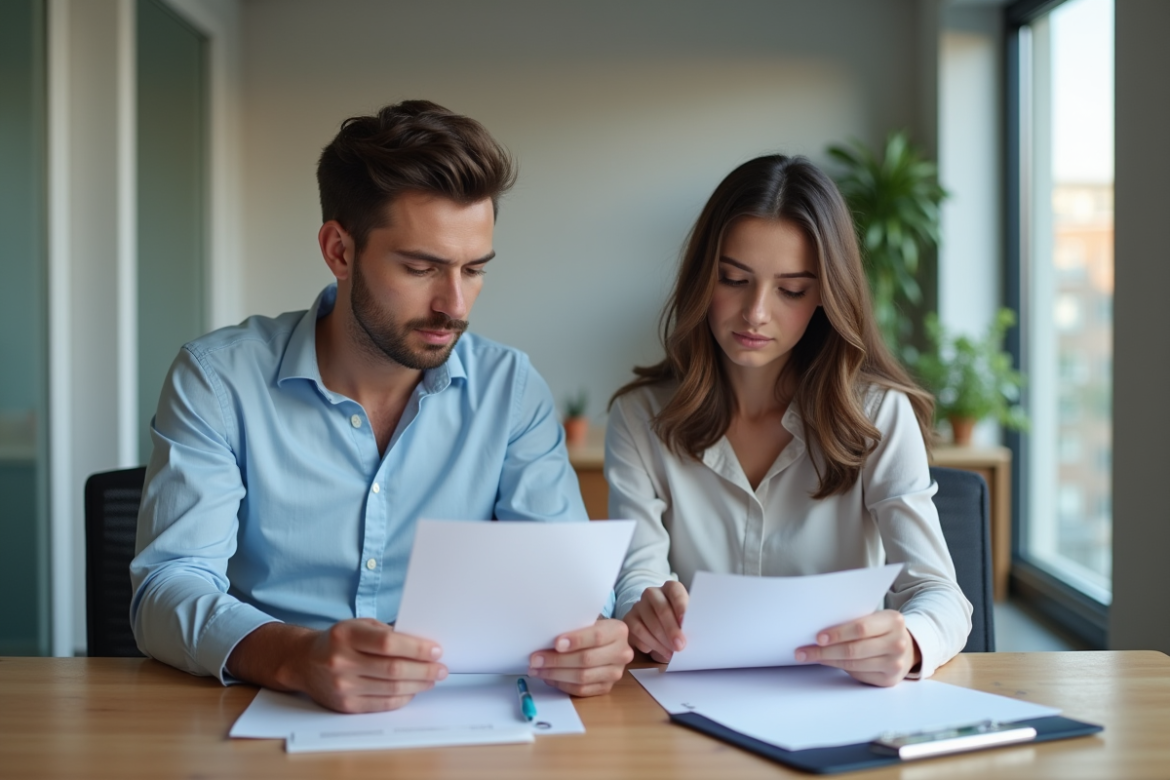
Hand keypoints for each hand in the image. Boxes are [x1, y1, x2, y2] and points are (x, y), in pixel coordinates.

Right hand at [230, 619, 447, 712]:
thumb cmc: (339, 640)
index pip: (388, 644)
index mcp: (346, 636)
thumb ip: (387, 633)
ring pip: (391, 689)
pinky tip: (414, 690)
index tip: (435, 650)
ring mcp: (342, 686)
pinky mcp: (345, 705)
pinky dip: (403, 698)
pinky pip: (382, 704)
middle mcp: (341, 662)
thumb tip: (422, 645)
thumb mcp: (359, 625)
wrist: (304, 662)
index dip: (416, 648)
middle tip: (441, 668)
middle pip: (393, 670)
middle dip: (424, 670)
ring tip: (433, 679)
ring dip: (418, 685)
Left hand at [527, 618, 633, 696]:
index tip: (556, 643)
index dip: (576, 640)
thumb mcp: (588, 621)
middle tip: (536, 659)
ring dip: (555, 675)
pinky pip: (581, 690)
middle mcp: (622, 653)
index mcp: (618, 631)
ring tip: (537, 670)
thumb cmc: (591, 628)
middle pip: (587, 659)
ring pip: (582, 677)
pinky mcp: (606, 687)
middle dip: (557, 660)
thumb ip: (574, 627)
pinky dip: (562, 685)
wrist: (607, 642)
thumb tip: (545, 638)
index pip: (597, 637)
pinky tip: (549, 678)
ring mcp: (615, 673)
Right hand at [622, 582, 688, 662]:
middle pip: (662, 609)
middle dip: (671, 630)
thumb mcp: (687, 619)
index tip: (684, 621)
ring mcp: (639, 605)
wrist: (659, 625)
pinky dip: (649, 644)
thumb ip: (690, 622)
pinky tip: (659, 650)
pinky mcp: (628, 618)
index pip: (676, 592)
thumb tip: (694, 634)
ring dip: (661, 641)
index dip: (681, 606)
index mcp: (671, 588)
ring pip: (649, 622)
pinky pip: (637, 632)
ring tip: (671, 652)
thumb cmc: (678, 622)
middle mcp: (653, 593)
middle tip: (680, 645)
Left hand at [794, 609, 919, 686]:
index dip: (837, 633)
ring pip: (853, 664)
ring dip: (827, 660)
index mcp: (893, 621)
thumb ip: (855, 621)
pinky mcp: (889, 680)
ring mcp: (895, 664)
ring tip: (808, 656)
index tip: (817, 637)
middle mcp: (897, 643)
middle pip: (853, 650)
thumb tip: (819, 629)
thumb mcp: (875, 618)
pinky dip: (839, 668)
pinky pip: (857, 674)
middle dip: (825, 651)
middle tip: (803, 651)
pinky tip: (826, 662)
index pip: (860, 628)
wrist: (907, 647)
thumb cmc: (881, 629)